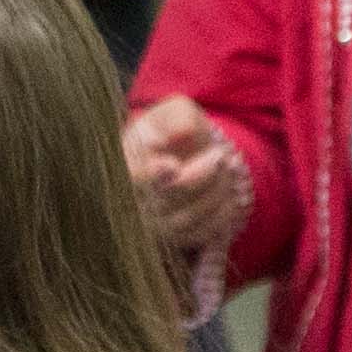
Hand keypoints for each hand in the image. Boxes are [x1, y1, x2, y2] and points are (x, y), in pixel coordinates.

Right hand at [123, 97, 247, 260]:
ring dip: (217, 192)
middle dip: (201, 177)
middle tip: (220, 155)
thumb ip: (178, 117)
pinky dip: (223, 210)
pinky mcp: (177, 239)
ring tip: (227, 166)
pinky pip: (204, 232)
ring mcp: (155, 226)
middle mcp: (134, 203)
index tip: (172, 165)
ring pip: (190, 219)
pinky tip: (227, 188)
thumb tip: (179, 135)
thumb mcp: (176, 112)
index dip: (151, 177)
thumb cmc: (175, 130)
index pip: (133, 180)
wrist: (184, 155)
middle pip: (167, 201)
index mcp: (124, 167)